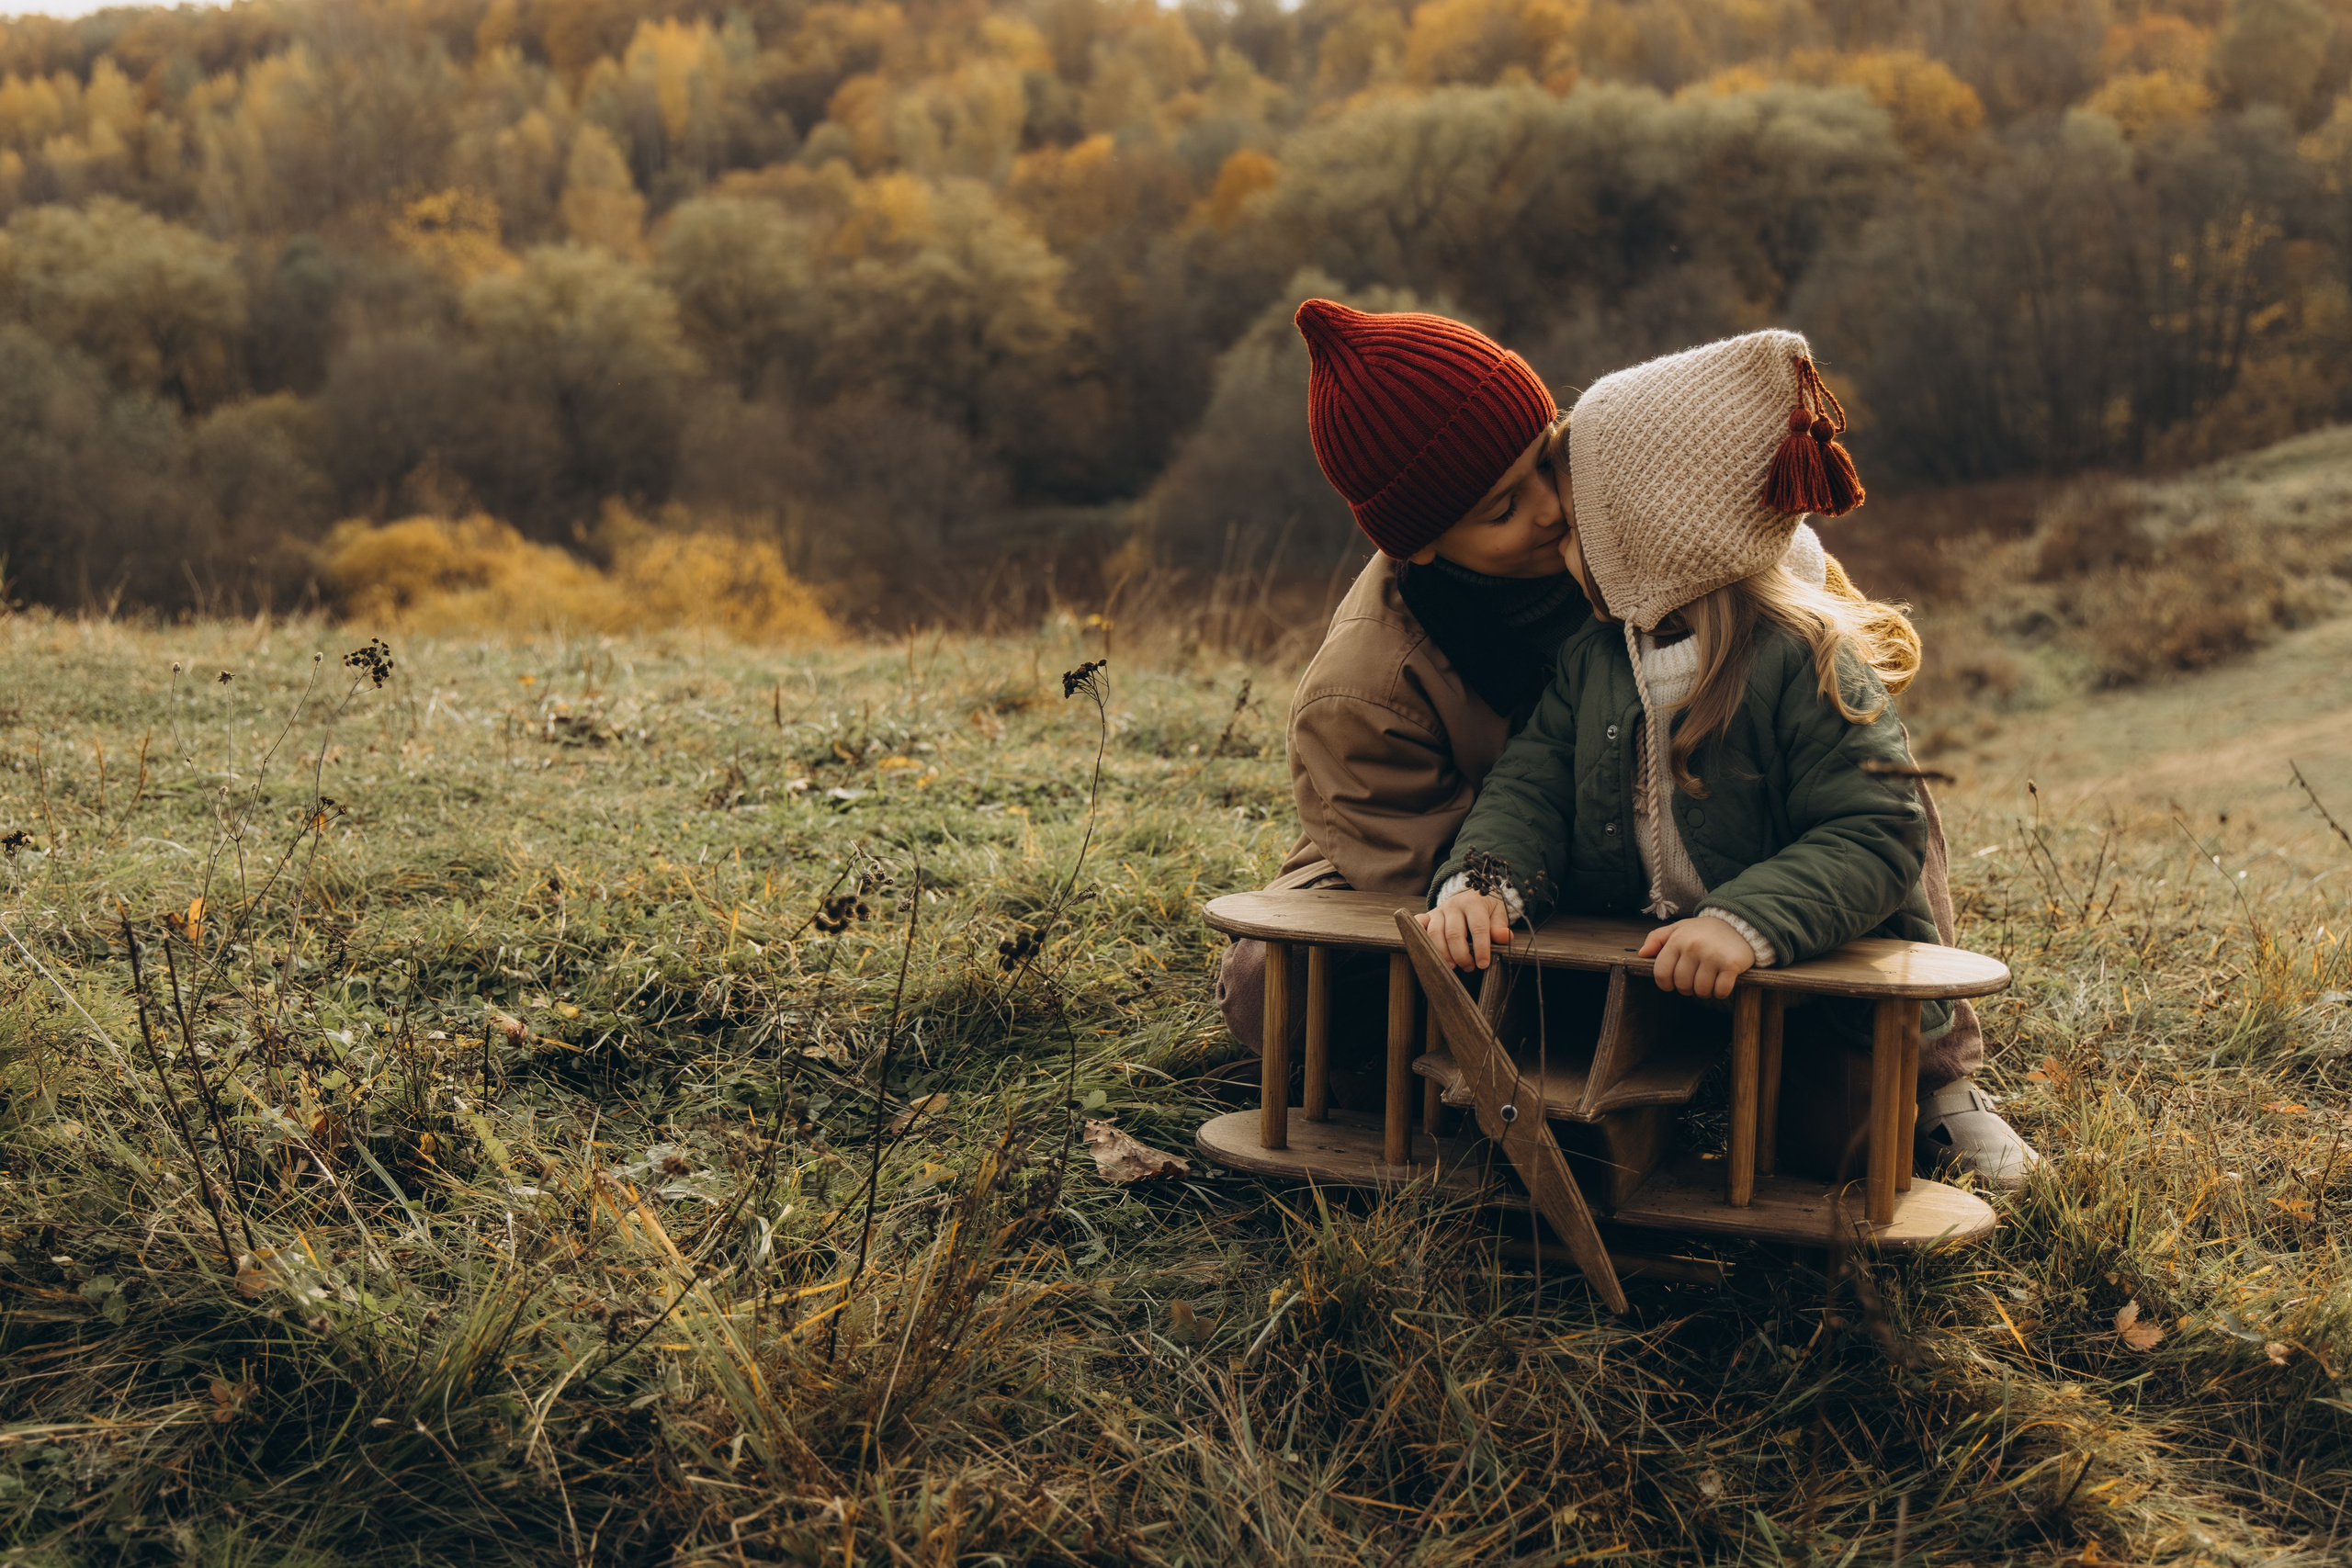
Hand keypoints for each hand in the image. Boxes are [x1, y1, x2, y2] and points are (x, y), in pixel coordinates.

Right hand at [1418, 891, 1511, 970]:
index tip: (1483, 964)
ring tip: (1452, 966)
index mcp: (1473, 904)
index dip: (1481, 948)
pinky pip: (1418, 924)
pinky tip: (1427, 951)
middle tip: (1469, 968)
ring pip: (1434, 933)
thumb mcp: (1498, 914)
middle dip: (1461, 955)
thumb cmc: (1486, 908)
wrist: (1472, 894)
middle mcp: (1453, 906)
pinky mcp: (1427, 915)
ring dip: (1442, 953)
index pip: (1478, 928)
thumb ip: (1500, 926)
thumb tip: (1505, 937)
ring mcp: (1438, 911)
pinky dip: (1418, 936)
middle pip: (1453, 933)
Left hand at [1637, 915, 1754, 998]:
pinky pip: (1721, 991)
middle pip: (1682, 985)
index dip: (1666, 984)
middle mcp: (1693, 947)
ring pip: (1701, 991)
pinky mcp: (1731, 964)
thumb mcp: (1678, 929)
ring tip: (1709, 979)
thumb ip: (1657, 939)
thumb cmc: (1704, 931)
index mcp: (1677, 939)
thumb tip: (1642, 954)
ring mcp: (1713, 955)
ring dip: (1705, 991)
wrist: (1738, 922)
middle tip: (1695, 979)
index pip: (1661, 973)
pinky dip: (1720, 992)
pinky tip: (1722, 982)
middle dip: (1688, 988)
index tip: (1673, 983)